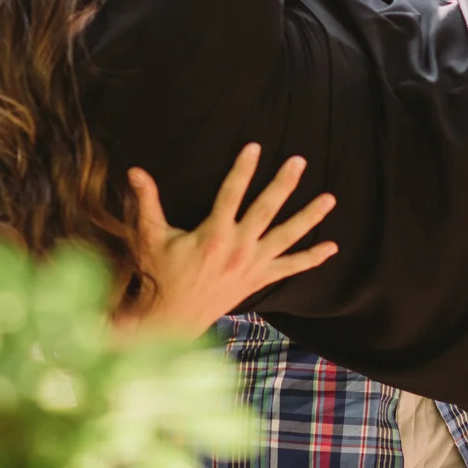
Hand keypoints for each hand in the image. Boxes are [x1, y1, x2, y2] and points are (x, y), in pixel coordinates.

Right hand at [117, 144, 336, 338]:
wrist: (173, 320)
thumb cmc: (160, 275)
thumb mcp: (151, 237)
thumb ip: (148, 202)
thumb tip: (135, 170)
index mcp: (214, 235)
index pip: (232, 193)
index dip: (243, 169)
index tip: (255, 146)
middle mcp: (238, 248)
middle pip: (267, 209)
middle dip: (284, 184)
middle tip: (299, 162)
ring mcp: (252, 265)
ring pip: (287, 237)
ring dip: (309, 217)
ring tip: (329, 198)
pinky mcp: (259, 280)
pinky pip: (290, 268)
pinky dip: (311, 258)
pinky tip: (332, 248)